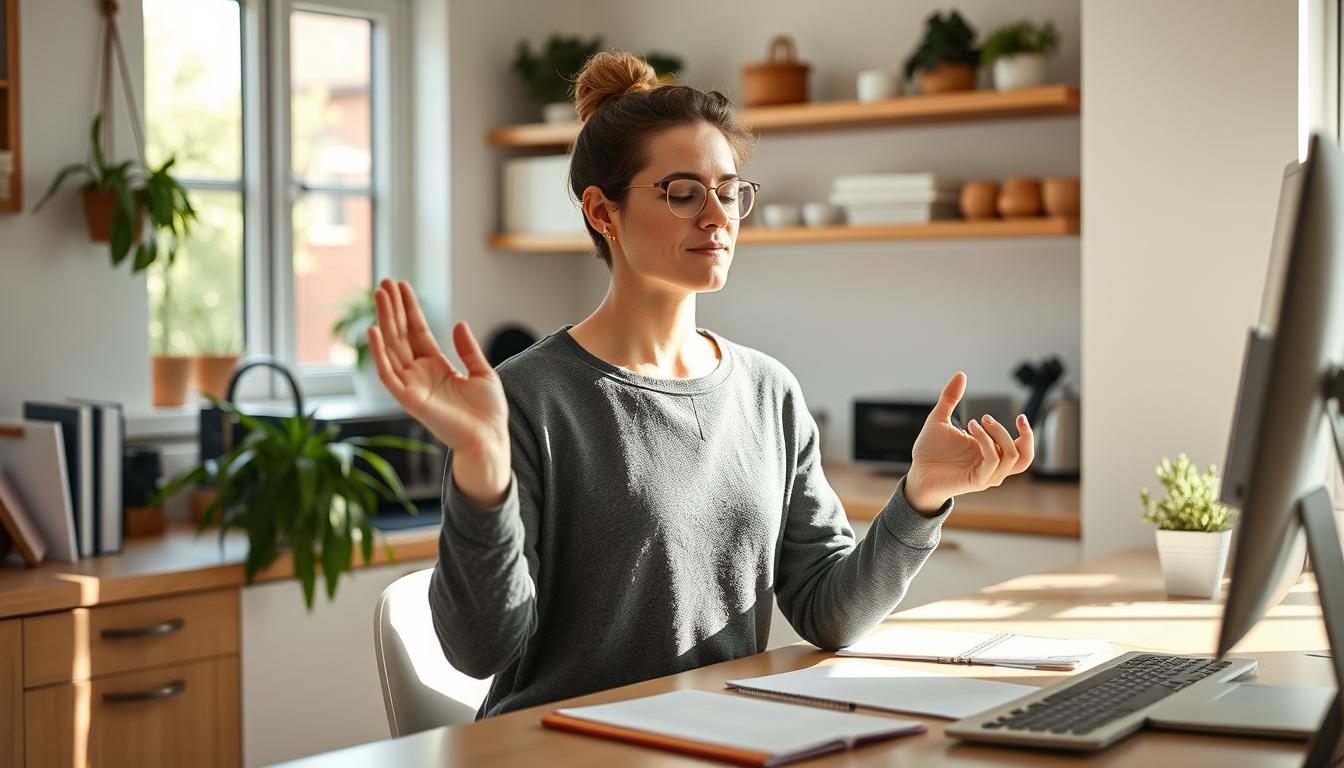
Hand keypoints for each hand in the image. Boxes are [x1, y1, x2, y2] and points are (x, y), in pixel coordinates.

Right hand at [367, 278, 509, 505]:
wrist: (490, 438)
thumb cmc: (488, 412)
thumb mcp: (482, 372)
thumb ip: (468, 349)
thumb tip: (458, 324)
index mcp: (437, 366)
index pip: (417, 331)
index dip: (409, 309)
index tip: (401, 286)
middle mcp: (420, 373)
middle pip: (401, 334)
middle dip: (392, 308)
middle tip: (384, 282)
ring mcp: (412, 385)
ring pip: (391, 347)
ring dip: (384, 320)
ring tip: (379, 295)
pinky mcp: (408, 399)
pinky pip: (387, 373)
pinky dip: (378, 353)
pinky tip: (373, 330)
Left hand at [904, 372, 1034, 514]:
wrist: (917, 472)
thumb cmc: (930, 450)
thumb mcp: (940, 418)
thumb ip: (950, 398)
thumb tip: (961, 374)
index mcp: (991, 452)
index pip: (1022, 449)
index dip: (1028, 434)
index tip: (1020, 415)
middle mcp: (992, 465)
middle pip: (1024, 456)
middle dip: (1022, 435)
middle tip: (989, 417)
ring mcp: (987, 475)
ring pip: (1010, 456)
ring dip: (998, 434)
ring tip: (978, 420)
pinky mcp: (977, 481)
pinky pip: (992, 461)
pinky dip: (985, 441)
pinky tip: (970, 427)